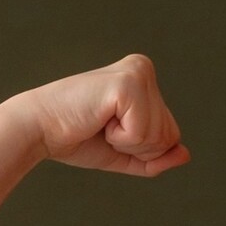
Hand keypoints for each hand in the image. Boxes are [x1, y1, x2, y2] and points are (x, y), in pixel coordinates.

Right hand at [6, 55, 190, 174]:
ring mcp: (137, 73)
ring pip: (160, 136)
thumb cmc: (77, 139)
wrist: (40, 131)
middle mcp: (144, 69)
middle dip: (137, 147)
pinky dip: (121, 139)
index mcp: (144, 79)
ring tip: (100, 123)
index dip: (141, 148)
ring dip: (127, 143)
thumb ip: (157, 157)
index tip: (108, 130)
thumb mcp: (125, 154)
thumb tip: (185, 154)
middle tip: (103, 128)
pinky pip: (144, 133)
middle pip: (170, 135)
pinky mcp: (128, 84)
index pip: (171, 134)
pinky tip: (99, 120)